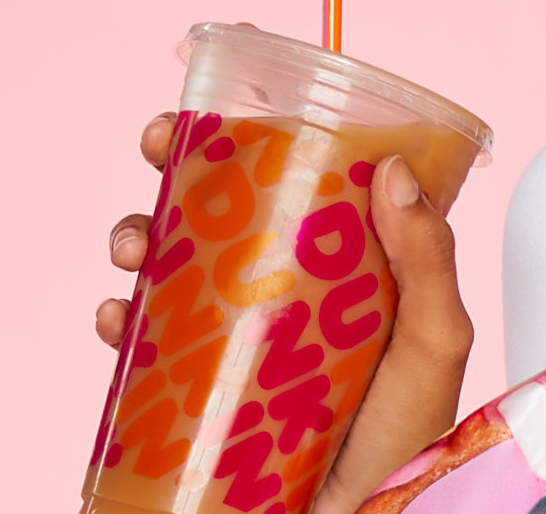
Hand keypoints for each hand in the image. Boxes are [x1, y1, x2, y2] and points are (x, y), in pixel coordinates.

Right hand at [95, 118, 472, 513]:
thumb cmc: (406, 444)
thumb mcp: (433, 346)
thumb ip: (428, 263)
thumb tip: (397, 170)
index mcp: (349, 277)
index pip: (306, 189)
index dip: (265, 140)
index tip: (230, 100)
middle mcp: (290, 302)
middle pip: (228, 216)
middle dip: (179, 171)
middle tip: (154, 142)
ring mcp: (240, 347)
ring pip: (175, 271)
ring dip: (139, 237)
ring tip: (131, 242)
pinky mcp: (196, 396)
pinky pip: (143, 349)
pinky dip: (118, 323)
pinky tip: (113, 317)